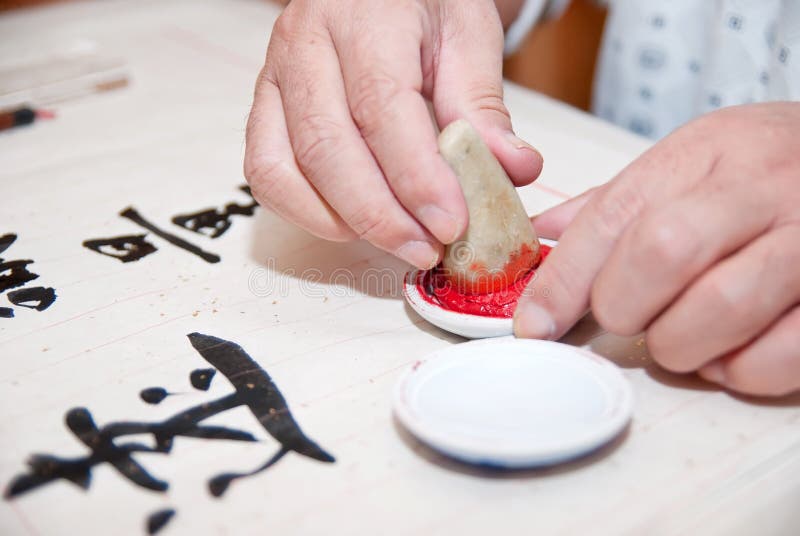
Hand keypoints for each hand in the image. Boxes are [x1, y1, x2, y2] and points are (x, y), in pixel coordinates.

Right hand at [245, 0, 542, 268]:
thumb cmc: (426, 5)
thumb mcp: (469, 35)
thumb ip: (484, 104)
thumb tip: (514, 169)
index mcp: (364, 15)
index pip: (382, 107)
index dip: (415, 176)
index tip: (451, 224)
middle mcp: (305, 43)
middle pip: (326, 146)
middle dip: (379, 215)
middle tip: (426, 250)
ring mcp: (274, 76)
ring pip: (283, 167)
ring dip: (339, 220)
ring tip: (396, 240)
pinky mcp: (263, 107)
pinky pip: (265, 172)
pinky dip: (305, 211)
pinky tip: (352, 224)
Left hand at [514, 102, 799, 396]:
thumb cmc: (766, 167)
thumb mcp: (691, 160)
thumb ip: (617, 202)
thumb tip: (541, 237)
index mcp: (705, 153)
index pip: (612, 216)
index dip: (563, 280)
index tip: (534, 324)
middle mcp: (760, 188)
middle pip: (661, 254)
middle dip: (622, 306)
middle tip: (625, 316)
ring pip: (720, 309)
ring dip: (678, 344)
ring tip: (677, 336)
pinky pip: (776, 356)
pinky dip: (737, 371)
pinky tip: (728, 353)